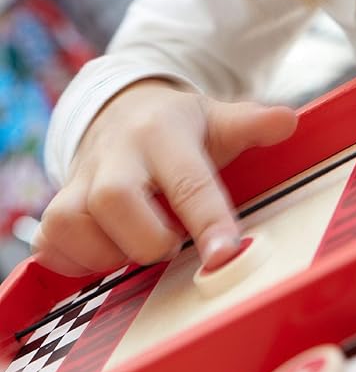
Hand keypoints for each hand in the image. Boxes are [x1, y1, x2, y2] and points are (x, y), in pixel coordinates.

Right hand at [33, 80, 295, 275]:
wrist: (120, 110)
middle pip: (116, 201)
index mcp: (163, 132)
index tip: (226, 256)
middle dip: (149, 238)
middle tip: (171, 243)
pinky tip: (106, 249)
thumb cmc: (176, 127)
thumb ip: (251, 123)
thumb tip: (289, 121)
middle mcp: (116, 153)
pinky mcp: (55, 206)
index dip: (207, 221)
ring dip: (112, 252)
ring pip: (75, 225)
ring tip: (138, 242)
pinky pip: (51, 245)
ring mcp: (79, 179)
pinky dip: (78, 260)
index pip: (187, 180)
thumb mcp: (216, 118)